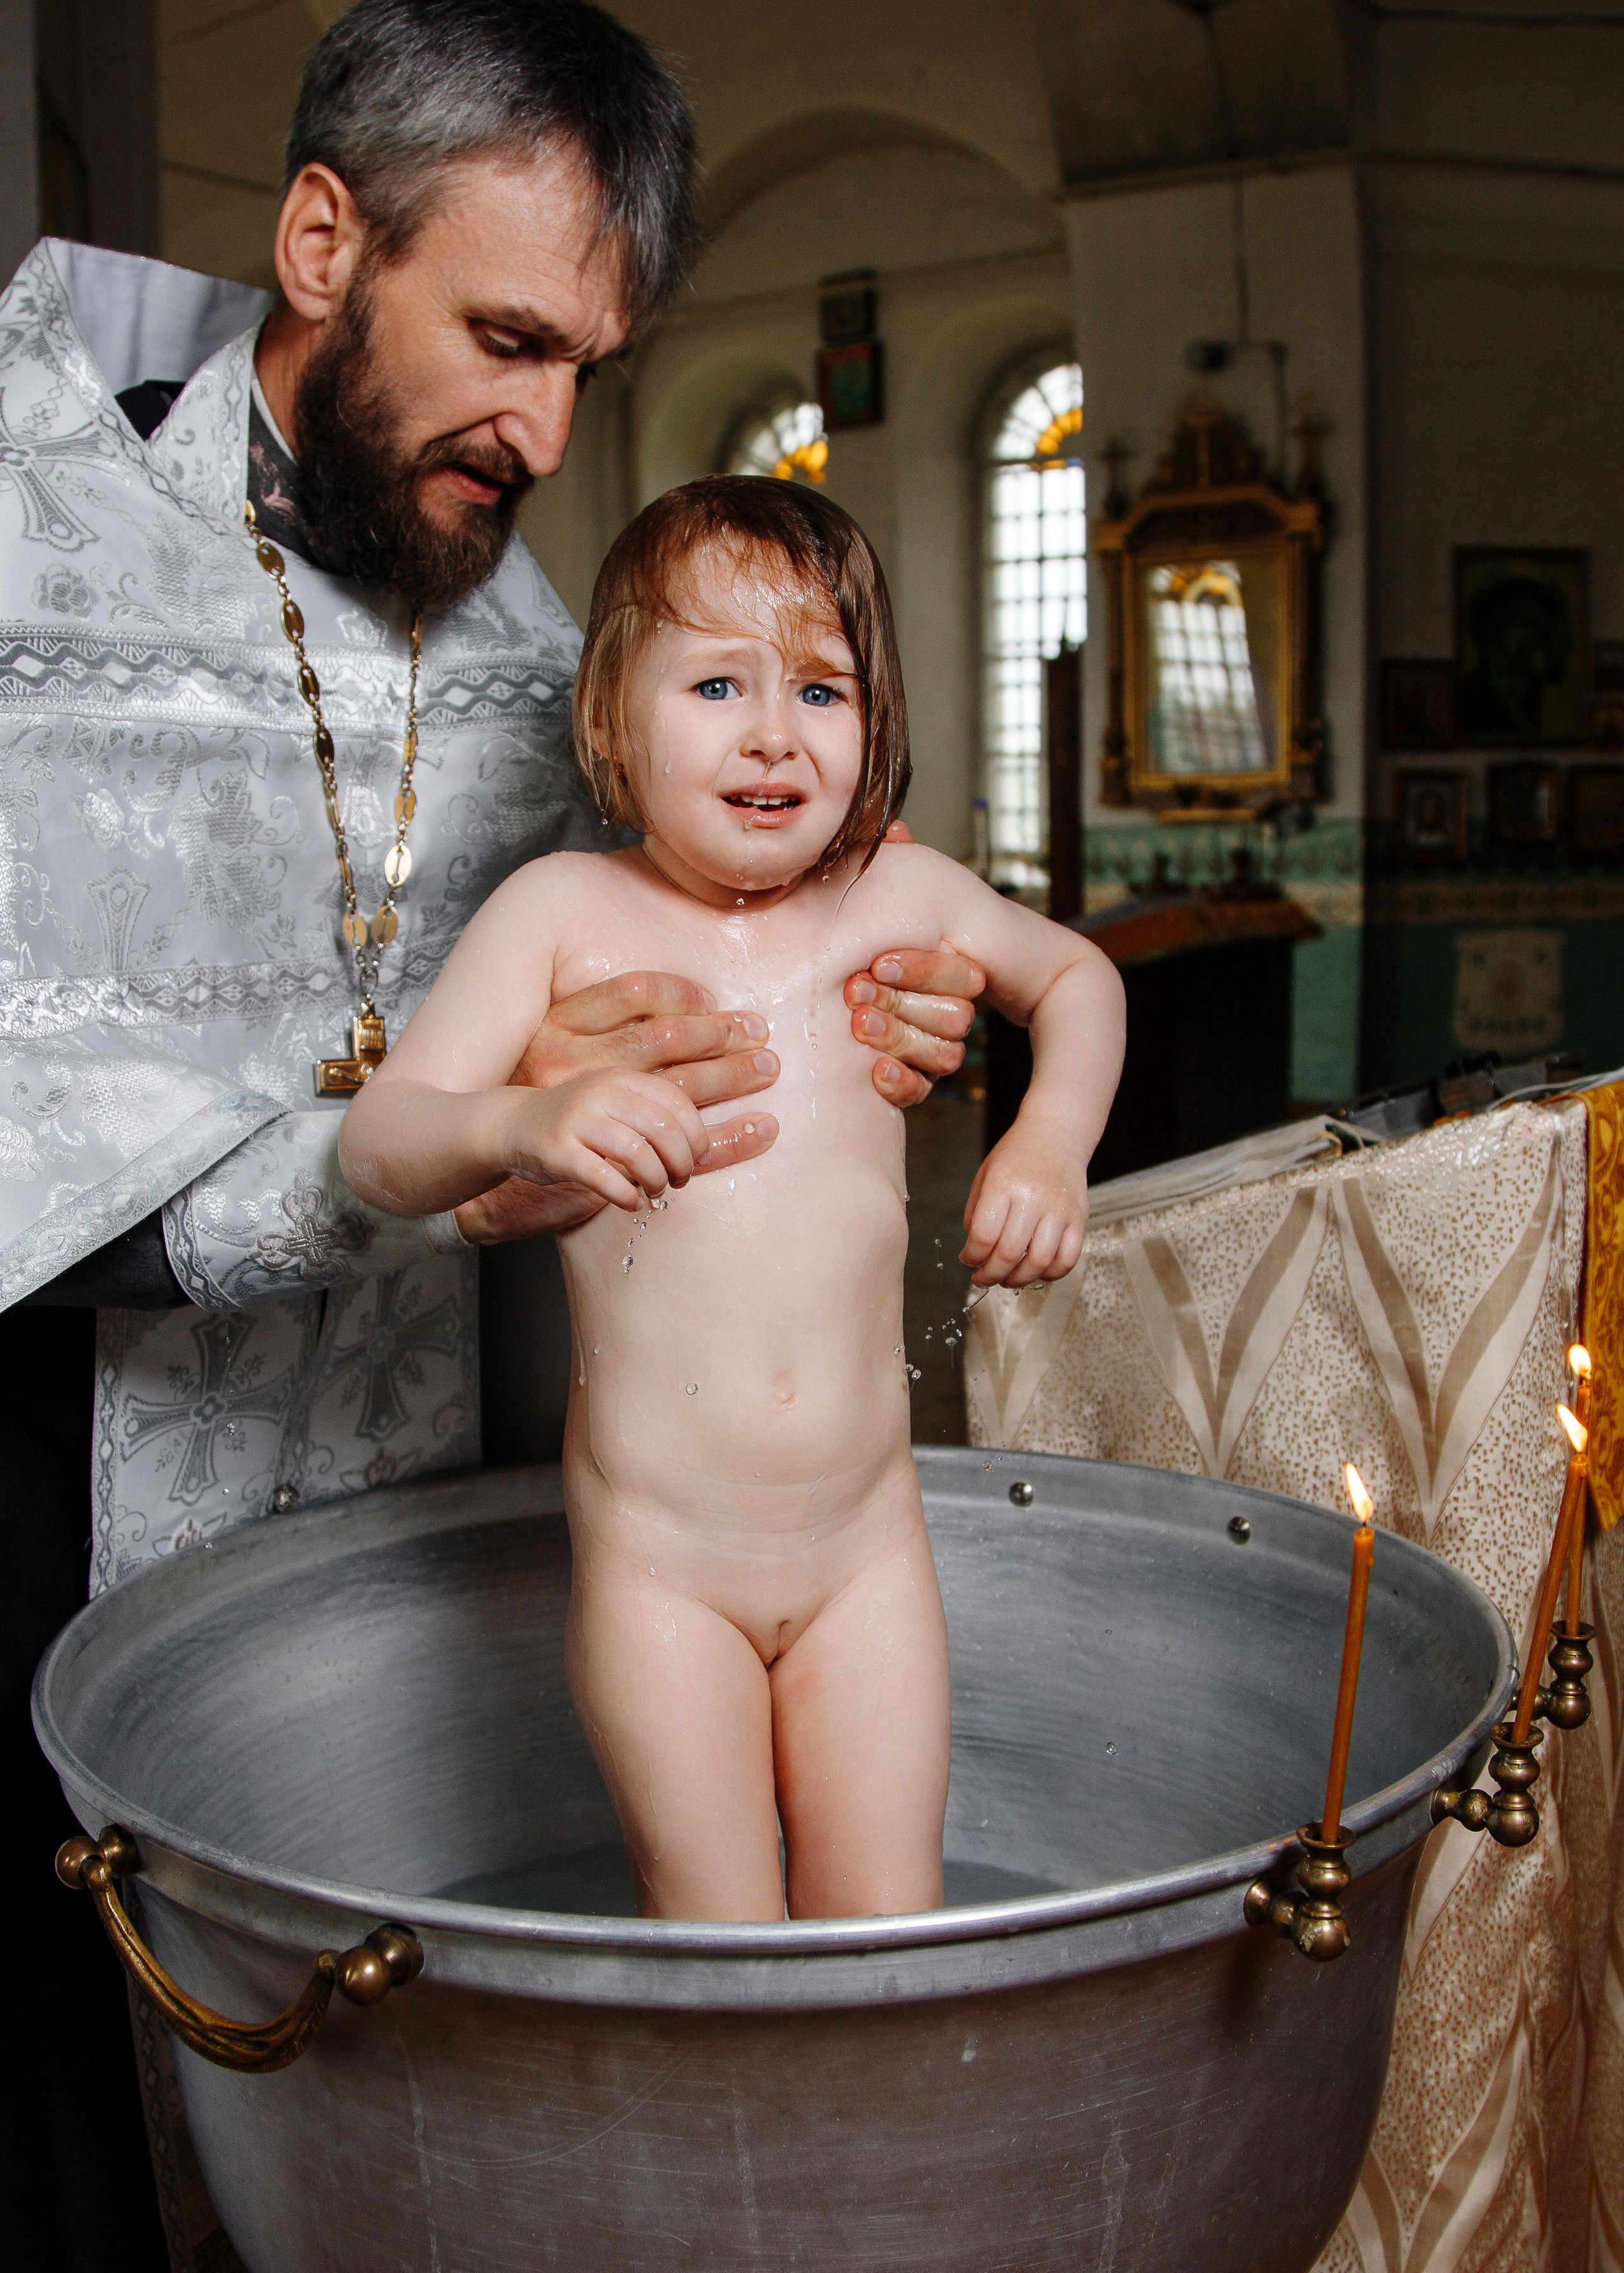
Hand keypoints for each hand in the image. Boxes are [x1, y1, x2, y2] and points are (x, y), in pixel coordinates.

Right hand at [497, 1067, 766, 1217]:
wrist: (512, 1124)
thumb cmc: (578, 1119)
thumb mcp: (617, 1100)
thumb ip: (655, 1111)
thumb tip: (711, 1144)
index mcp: (623, 1075)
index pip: (679, 1102)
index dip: (699, 1135)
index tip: (700, 1157)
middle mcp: (602, 1091)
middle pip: (665, 1129)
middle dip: (683, 1162)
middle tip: (681, 1180)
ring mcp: (578, 1119)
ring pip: (639, 1154)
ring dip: (657, 1181)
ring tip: (656, 1191)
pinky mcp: (557, 1151)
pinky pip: (605, 1178)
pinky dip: (628, 1196)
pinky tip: (632, 1203)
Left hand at [841, 819, 985, 1107]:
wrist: (815, 990)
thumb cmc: (866, 934)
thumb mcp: (880, 900)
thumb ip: (891, 869)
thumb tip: (895, 830)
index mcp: (949, 963)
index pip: (961, 974)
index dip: (922, 969)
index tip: (878, 960)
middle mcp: (948, 1005)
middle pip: (955, 1016)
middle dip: (904, 1003)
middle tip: (855, 991)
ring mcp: (933, 1043)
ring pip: (943, 1054)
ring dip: (898, 1038)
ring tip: (859, 1024)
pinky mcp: (912, 1078)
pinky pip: (920, 1090)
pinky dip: (901, 1083)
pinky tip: (874, 1073)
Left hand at [960, 1117, 1086, 1287]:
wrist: (1056, 1134)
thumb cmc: (1018, 1155)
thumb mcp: (985, 1176)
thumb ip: (976, 1215)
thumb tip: (975, 1253)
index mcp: (1004, 1185)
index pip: (984, 1236)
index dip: (972, 1257)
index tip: (968, 1260)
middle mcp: (1033, 1198)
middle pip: (1010, 1254)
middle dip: (991, 1275)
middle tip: (983, 1278)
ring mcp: (1059, 1209)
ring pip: (1040, 1261)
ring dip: (1019, 1280)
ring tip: (1007, 1278)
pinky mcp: (1079, 1218)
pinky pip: (1068, 1258)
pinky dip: (1051, 1274)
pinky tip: (1037, 1271)